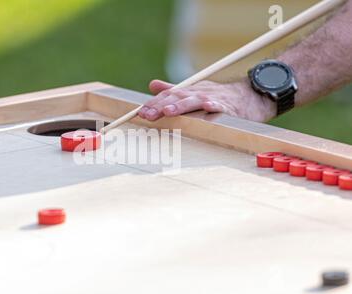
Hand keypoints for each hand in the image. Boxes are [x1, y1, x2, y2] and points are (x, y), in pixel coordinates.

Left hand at [139, 80, 276, 122]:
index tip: (140, 112)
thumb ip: (173, 90)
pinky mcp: (228, 107)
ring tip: (168, 111)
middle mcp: (198, 93)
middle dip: (160, 106)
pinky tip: (207, 108)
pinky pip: (220, 107)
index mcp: (189, 91)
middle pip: (177, 98)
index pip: (168, 96)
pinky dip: (214, 106)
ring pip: (194, 102)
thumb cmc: (218, 97)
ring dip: (181, 105)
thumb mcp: (193, 91)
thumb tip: (152, 85)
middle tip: (147, 114)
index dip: (153, 103)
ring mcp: (213, 99)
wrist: (248, 96)